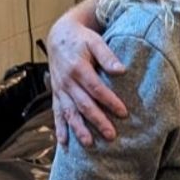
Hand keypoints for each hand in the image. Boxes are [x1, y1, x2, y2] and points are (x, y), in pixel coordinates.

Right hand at [48, 11, 126, 147]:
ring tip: (89, 144)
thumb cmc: (81, 40)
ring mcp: (60, 90)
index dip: (109, 101)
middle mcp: (67, 82)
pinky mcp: (56, 94)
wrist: (59, 36)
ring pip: (69, 112)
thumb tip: (121, 70)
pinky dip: (59, 128)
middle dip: (97, 121)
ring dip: (78, 129)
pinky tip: (64, 143)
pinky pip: (56, 113)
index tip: (123, 113)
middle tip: (111, 136)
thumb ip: (107, 56)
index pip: (96, 88)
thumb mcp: (95, 42)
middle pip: (83, 104)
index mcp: (78, 68)